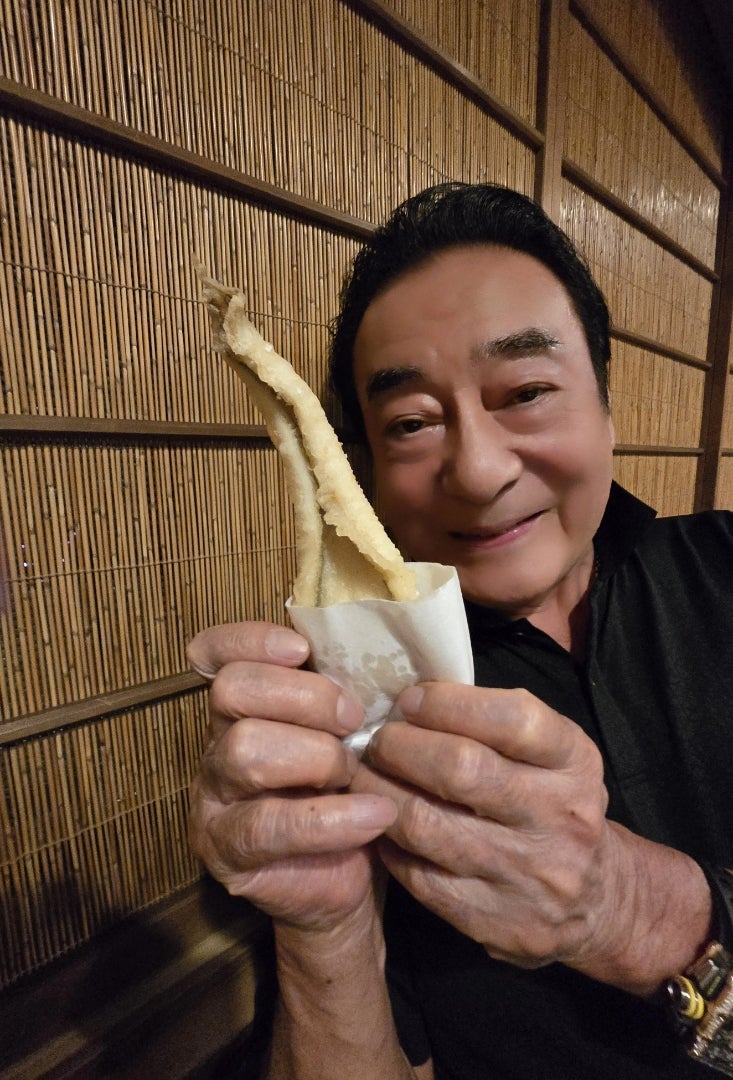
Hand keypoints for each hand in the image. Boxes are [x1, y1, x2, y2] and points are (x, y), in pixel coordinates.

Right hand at [187, 622, 396, 931]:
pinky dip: (332, 818)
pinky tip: (375, 814)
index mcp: (244, 707)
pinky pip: (270, 824)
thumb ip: (341, 692)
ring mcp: (214, 798)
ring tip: (356, 775)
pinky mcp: (228, 852)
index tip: (300, 647)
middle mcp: (217, 743)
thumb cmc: (351, 791)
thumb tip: (376, 646)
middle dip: (304, 697)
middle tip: (354, 721)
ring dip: (317, 756)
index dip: (250, 640)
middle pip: (233, 690)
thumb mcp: (349, 734)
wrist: (349, 879)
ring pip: (245, 748)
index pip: (217, 655)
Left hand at [351, 681, 664, 982]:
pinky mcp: (496, 920)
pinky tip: (379, 824)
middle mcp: (559, 817)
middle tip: (377, 741)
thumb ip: (496, 724)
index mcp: (575, 763)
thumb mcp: (551, 755)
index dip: (450, 703)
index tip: (410, 700)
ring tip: (363, 776)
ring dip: (380, 792)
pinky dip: (387, 843)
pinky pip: (419, 875)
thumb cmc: (552, 805)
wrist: (596, 903)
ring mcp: (529, 874)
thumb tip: (413, 700)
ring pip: (428, 825)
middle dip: (402, 747)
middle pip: (462, 769)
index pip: (514, 719)